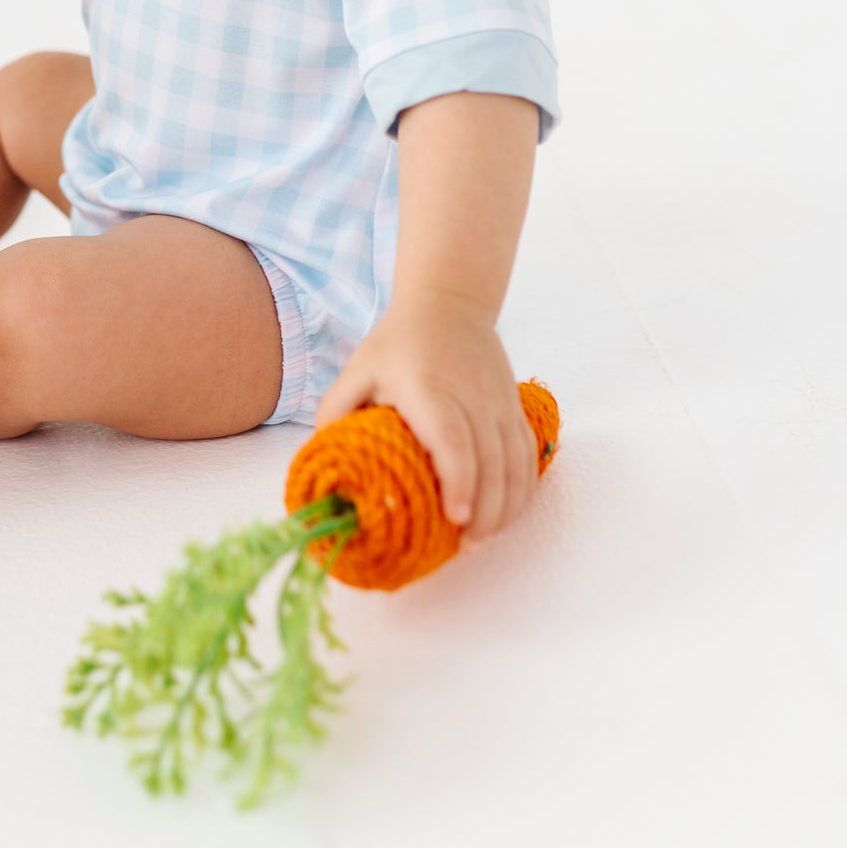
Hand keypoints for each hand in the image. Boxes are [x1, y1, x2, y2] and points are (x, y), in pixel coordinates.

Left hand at [313, 290, 537, 549]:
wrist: (449, 301)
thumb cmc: (398, 342)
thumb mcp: (359, 369)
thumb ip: (335, 411)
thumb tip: (319, 462)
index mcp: (428, 388)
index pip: (452, 439)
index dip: (458, 481)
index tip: (454, 517)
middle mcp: (471, 396)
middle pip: (490, 462)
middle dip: (483, 511)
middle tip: (464, 546)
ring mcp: (498, 402)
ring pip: (515, 463)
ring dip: (505, 506)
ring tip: (482, 538)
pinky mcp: (514, 406)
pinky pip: (527, 454)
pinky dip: (522, 488)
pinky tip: (504, 512)